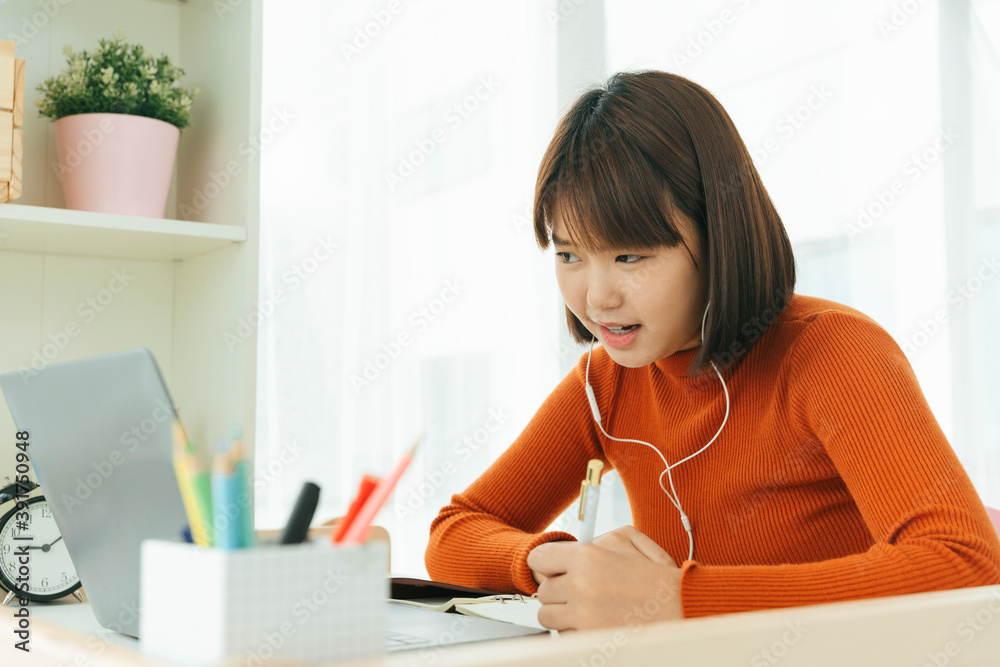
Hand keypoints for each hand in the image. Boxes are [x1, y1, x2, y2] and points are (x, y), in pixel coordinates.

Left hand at [527, 526, 683, 630]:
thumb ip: (591, 541)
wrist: (683, 609)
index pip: (538, 559)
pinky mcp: (589, 640)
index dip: (546, 564)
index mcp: (586, 557)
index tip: (553, 569)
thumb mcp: (628, 540)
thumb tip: (565, 550)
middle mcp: (580, 586)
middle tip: (580, 590)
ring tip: (588, 608)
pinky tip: (596, 623)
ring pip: (549, 617)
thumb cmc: (656, 576)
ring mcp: (583, 617)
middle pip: (544, 591)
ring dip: (564, 613)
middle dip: (560, 591)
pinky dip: (575, 631)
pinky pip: (564, 636)